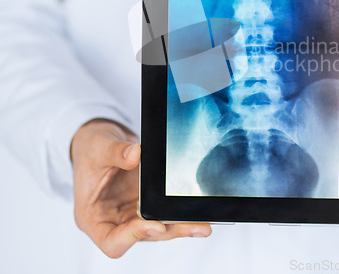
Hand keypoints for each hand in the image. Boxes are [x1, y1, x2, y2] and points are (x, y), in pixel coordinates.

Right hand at [71, 119, 211, 257]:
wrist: (101, 141)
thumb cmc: (91, 149)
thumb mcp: (98, 147)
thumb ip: (115, 152)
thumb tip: (135, 154)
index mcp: (92, 217)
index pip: (112, 241)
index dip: (134, 237)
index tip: (155, 224)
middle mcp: (113, 221)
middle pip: (143, 236)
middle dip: (170, 231)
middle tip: (196, 226)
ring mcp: (131, 213)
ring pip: (158, 227)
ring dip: (180, 224)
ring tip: (204, 223)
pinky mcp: (145, 203)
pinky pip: (163, 210)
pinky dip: (179, 211)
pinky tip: (197, 209)